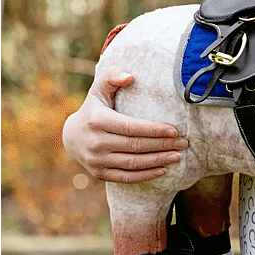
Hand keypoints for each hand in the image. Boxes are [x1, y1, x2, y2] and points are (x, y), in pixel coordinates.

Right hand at [62, 69, 187, 182]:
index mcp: (97, 120)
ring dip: (158, 161)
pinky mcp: (100, 174)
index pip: (131, 127)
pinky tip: (163, 170)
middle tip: (183, 143)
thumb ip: (112, 77)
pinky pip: (126, 177)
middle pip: (135, 146)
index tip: (175, 130)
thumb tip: (130, 77)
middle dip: (162, 145)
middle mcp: (96, 142)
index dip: (154, 130)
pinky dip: (145, 175)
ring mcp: (97, 160)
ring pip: (133, 163)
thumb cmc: (93, 109)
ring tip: (177, 156)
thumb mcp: (99, 90)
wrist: (71, 137)